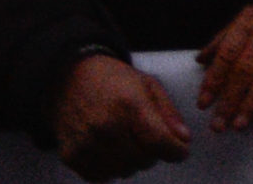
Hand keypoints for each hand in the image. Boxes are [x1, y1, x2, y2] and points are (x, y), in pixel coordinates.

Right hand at [47, 56, 193, 178]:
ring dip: (134, 163)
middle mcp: (106, 126)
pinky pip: (101, 176)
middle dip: (155, 154)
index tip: (181, 152)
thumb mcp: (148, 85)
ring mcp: (86, 143)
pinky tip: (113, 151)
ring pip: (124, 171)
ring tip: (131, 143)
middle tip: (152, 141)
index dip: (176, 151)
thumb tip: (183, 139)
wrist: (69, 79)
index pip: (159, 141)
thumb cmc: (113, 80)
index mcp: (129, 105)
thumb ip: (168, 113)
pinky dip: (112, 169)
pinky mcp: (70, 156)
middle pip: (143, 160)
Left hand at [196, 1, 252, 130]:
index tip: (203, 104)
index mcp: (248, 22)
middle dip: (230, 99)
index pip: (227, 54)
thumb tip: (200, 60)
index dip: (214, 80)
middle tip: (218, 125)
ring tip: (240, 124)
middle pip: (244, 69)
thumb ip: (223, 39)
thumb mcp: (246, 16)